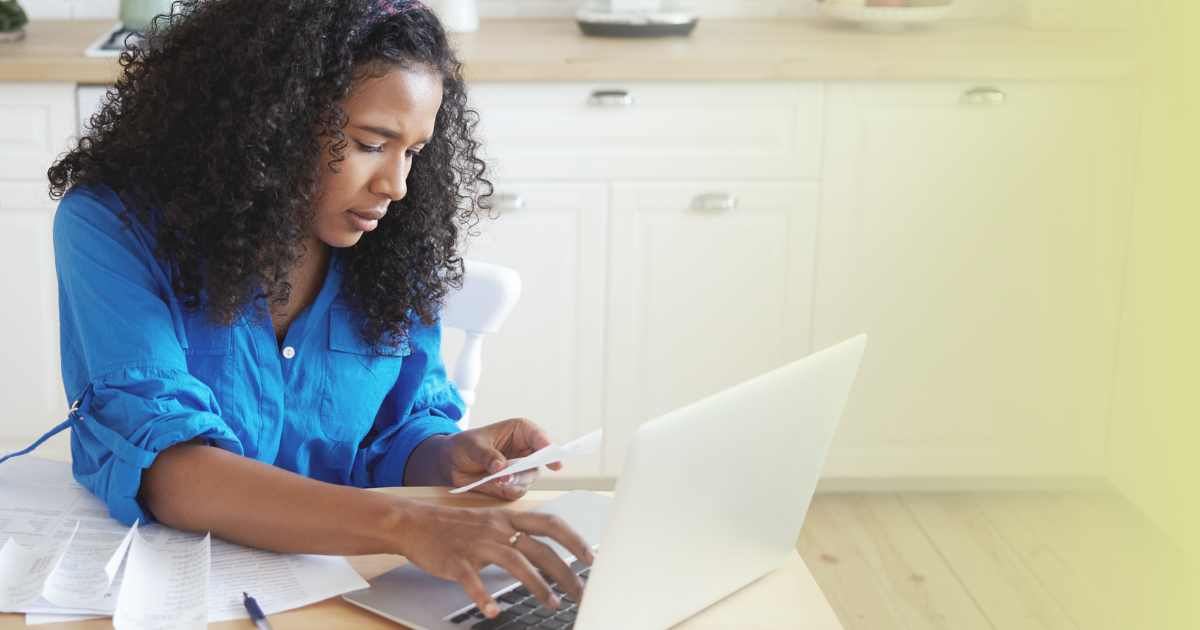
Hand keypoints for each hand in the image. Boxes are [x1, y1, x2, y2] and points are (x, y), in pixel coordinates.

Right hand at [397, 501, 593, 618]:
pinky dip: (484, 596)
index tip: (591, 558)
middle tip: (582, 593)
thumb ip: (516, 535)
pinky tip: (493, 610)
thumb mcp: (491, 523)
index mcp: (508, 519)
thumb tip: (545, 555)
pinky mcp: (457, 560)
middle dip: (566, 573)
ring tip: (552, 604)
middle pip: (541, 549)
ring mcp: (478, 544)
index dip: (574, 540)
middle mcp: (498, 528)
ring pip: (516, 562)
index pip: (551, 524)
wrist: (415, 523)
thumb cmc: (456, 527)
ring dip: (538, 585)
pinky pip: (473, 580)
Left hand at [442, 418, 565, 499]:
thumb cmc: (466, 446)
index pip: (538, 436)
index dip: (545, 443)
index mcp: (520, 433)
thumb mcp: (473, 445)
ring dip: (517, 480)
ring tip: (500, 479)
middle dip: (532, 467)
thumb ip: (487, 455)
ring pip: (530, 477)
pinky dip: (509, 489)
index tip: (550, 450)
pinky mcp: (513, 486)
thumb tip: (501, 467)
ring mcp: (521, 470)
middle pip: (539, 460)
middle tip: (526, 471)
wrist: (453, 463)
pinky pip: (518, 491)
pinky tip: (497, 484)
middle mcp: (525, 451)